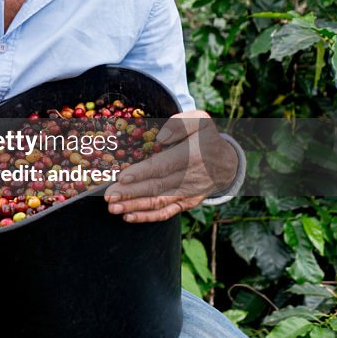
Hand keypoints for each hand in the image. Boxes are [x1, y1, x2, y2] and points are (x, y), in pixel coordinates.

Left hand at [104, 111, 237, 222]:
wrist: (228, 163)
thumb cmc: (206, 138)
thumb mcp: (200, 121)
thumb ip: (181, 124)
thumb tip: (161, 137)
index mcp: (191, 156)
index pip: (163, 166)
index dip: (142, 172)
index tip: (122, 177)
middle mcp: (189, 178)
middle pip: (156, 187)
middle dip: (130, 193)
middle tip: (109, 196)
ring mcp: (188, 193)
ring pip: (158, 202)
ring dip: (134, 206)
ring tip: (113, 208)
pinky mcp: (187, 203)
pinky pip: (167, 212)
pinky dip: (148, 217)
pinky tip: (129, 216)